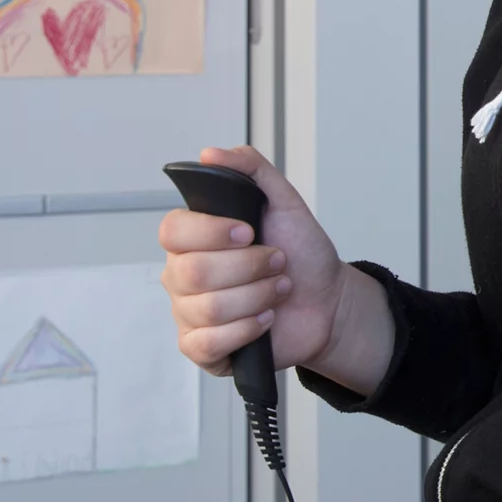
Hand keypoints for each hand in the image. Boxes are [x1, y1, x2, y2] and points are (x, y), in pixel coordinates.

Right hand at [159, 145, 388, 390]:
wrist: (328, 299)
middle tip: (277, 262)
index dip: (212, 232)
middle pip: (193, 272)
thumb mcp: (284, 201)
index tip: (249, 231)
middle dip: (250, 267)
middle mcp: (182, 275)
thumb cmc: (301, 252)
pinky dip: (248, 328)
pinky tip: (266, 319)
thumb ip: (250, 170)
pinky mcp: (202, 348)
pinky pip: (208, 343)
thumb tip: (210, 153)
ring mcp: (189, 314)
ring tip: (278, 289)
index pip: (172, 231)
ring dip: (258, 296)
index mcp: (192, 239)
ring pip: (208, 308)